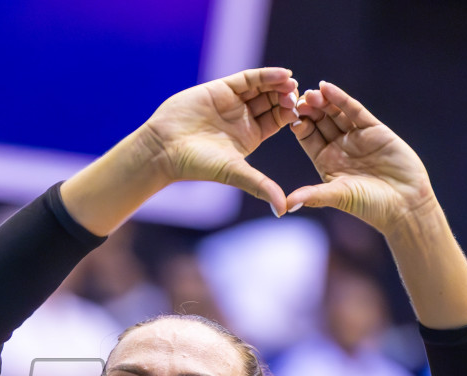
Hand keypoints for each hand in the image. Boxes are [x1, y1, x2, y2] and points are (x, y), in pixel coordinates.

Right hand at [138, 67, 299, 215]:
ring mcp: (233, 101)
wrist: (165, 147)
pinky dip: (266, 75)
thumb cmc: (197, 164)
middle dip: (287, 97)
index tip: (302, 114)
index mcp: (251, 136)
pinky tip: (282, 74)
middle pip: (274, 101)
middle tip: (298, 96)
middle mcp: (244, 118)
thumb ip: (260, 186)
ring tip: (292, 84)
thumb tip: (283, 210)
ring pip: (264, 87)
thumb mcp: (234, 173)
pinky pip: (249, 78)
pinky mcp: (222, 88)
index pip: (279, 120)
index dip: (291, 115)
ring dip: (279, 84)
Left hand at [285, 82, 435, 234]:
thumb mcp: (338, 197)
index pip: (307, 137)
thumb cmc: (370, 205)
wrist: (405, 203)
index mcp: (326, 161)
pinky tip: (327, 88)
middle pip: (319, 121)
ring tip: (311, 92)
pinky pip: (354, 110)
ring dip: (323, 102)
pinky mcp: (374, 129)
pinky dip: (341, 99)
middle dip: (309, 110)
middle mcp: (339, 146)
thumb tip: (285, 206)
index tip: (288, 116)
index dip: (299, 125)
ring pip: (335, 113)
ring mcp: (356, 136)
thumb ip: (313, 195)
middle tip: (297, 98)